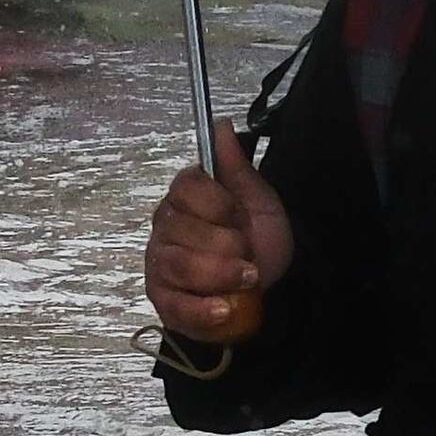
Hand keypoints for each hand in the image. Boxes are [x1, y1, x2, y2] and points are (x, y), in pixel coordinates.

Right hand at [143, 127, 293, 344]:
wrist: (274, 285)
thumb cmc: (261, 239)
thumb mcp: (259, 201)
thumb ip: (237, 168)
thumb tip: (221, 125)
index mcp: (185, 198)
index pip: (186, 188)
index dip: (220, 205)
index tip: (241, 217)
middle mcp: (165, 228)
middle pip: (183, 230)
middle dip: (227, 244)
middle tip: (249, 252)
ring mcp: (160, 266)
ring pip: (180, 266)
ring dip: (221, 274)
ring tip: (249, 278)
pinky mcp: (165, 302)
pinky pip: (175, 306)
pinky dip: (202, 309)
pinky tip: (224, 309)